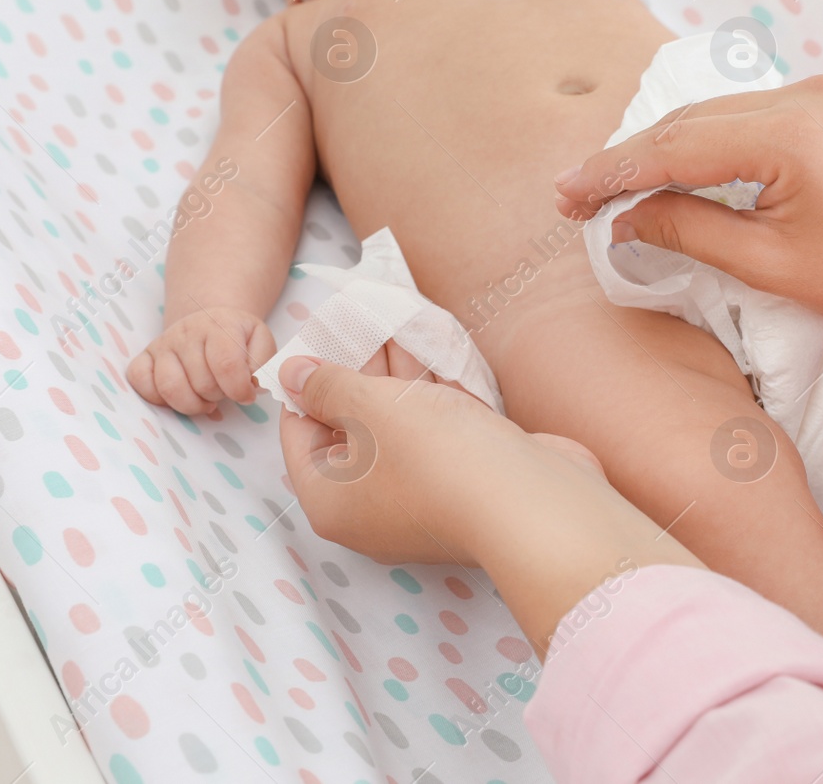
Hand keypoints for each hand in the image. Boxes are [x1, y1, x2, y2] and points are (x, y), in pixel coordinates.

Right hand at [127, 306, 277, 414]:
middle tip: (224, 392)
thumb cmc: (238, 337)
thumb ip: (264, 362)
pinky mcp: (145, 355)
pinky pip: (139, 380)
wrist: (210, 320)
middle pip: (200, 382)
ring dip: (191, 404)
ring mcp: (163, 343)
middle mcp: (187, 331)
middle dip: (218, 396)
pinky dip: (157, 397)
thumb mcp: (261, 341)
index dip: (239, 389)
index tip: (246, 395)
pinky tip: (178, 396)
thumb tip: (251, 384)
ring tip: (205, 400)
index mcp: (220, 325)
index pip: (226, 365)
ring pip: (169, 387)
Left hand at [276, 344, 701, 653]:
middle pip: (352, 427)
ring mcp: (421, 496)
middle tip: (359, 316)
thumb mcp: (370, 406)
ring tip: (394, 315)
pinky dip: (433, 392)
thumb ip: (328, 385)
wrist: (531, 501)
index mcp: (331, 501)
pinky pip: (437, 431)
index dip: (307, 382)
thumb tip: (291, 375)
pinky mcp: (464, 482)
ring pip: (398, 425)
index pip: (300, 434)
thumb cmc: (434, 455)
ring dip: (399, 372)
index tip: (319, 336)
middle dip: (359, 368)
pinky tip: (432, 344)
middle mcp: (370, 508)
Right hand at [554, 76, 822, 342]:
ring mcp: (820, 95)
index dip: (613, 172)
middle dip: (628, 159)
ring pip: (712, 116)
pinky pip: (743, 118)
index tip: (565, 197)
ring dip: (661, 150)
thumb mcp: (772, 264)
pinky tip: (668, 170)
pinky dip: (700, 144)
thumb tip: (625, 219)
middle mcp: (804, 96)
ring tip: (610, 188)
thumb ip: (690, 230)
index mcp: (790, 132)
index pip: (675, 145)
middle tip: (574, 198)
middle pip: (688, 120)